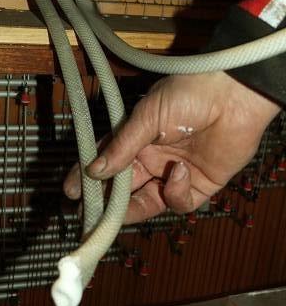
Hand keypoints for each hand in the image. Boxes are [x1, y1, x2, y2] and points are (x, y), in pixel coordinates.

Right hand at [64, 72, 279, 222]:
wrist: (234, 94)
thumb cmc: (188, 93)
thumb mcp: (147, 116)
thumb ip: (121, 147)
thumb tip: (93, 170)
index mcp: (137, 138)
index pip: (107, 161)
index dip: (89, 176)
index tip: (72, 190)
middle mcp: (154, 157)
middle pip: (124, 187)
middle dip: (106, 201)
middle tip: (89, 212)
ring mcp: (175, 173)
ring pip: (147, 202)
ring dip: (134, 207)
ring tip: (122, 206)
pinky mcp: (200, 185)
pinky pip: (179, 202)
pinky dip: (176, 192)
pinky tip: (179, 171)